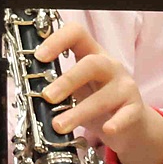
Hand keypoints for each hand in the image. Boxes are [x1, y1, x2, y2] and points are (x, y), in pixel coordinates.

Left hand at [37, 22, 162, 163]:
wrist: (131, 124)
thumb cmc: (97, 99)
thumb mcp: (76, 86)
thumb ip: (57, 82)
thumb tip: (26, 85)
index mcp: (92, 54)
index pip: (77, 34)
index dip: (57, 40)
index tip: (39, 56)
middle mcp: (111, 66)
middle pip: (92, 64)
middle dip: (67, 81)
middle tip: (47, 97)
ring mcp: (126, 87)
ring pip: (104, 96)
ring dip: (79, 112)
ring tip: (59, 126)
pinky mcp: (136, 110)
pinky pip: (127, 115)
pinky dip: (116, 122)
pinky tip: (106, 130)